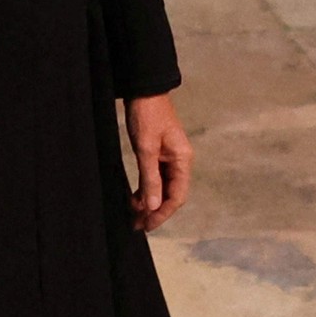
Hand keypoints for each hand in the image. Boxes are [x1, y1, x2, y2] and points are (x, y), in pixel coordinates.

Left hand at [125, 94, 191, 233]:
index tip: (147, 225)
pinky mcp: (159, 155)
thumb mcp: (146, 149)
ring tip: (133, 216)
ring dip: (149, 202)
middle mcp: (180, 162)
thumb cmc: (147, 116)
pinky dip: (146, 190)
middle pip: (170, 195)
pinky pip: (155, 179)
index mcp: (182, 160)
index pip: (177, 196)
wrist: (144, 91)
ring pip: (162, 188)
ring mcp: (170, 158)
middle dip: (154, 211)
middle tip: (136, 225)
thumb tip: (153, 206)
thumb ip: (150, 179)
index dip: (162, 213)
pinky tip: (134, 199)